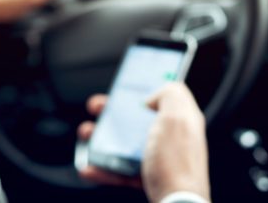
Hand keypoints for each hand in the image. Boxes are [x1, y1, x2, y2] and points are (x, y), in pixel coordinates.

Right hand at [77, 84, 209, 201]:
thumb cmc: (178, 165)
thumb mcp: (178, 116)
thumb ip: (171, 94)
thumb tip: (154, 98)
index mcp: (181, 120)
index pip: (163, 96)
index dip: (142, 89)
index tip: (122, 87)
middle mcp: (171, 139)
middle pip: (137, 119)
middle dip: (112, 112)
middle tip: (97, 108)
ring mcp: (158, 160)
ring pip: (124, 145)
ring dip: (101, 139)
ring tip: (86, 136)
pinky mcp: (146, 180)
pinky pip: (120, 171)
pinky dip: (102, 169)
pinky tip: (89, 167)